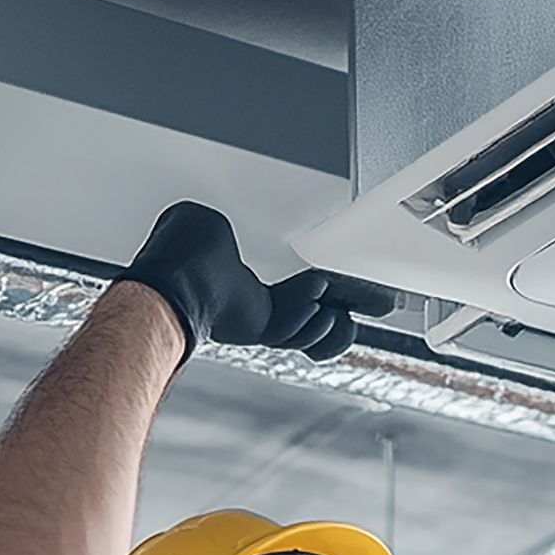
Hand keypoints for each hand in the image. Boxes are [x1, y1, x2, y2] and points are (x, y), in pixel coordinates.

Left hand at [119, 202, 395, 362]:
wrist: (174, 279)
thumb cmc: (180, 253)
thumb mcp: (208, 221)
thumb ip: (228, 228)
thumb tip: (226, 231)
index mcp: (243, 279)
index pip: (297, 284)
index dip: (328, 281)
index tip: (352, 281)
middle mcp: (252, 304)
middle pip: (316, 309)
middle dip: (349, 306)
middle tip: (379, 306)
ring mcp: (254, 319)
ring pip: (308, 328)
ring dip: (329, 322)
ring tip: (338, 312)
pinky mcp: (257, 329)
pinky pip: (293, 333)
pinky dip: (308, 321)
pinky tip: (318, 309)